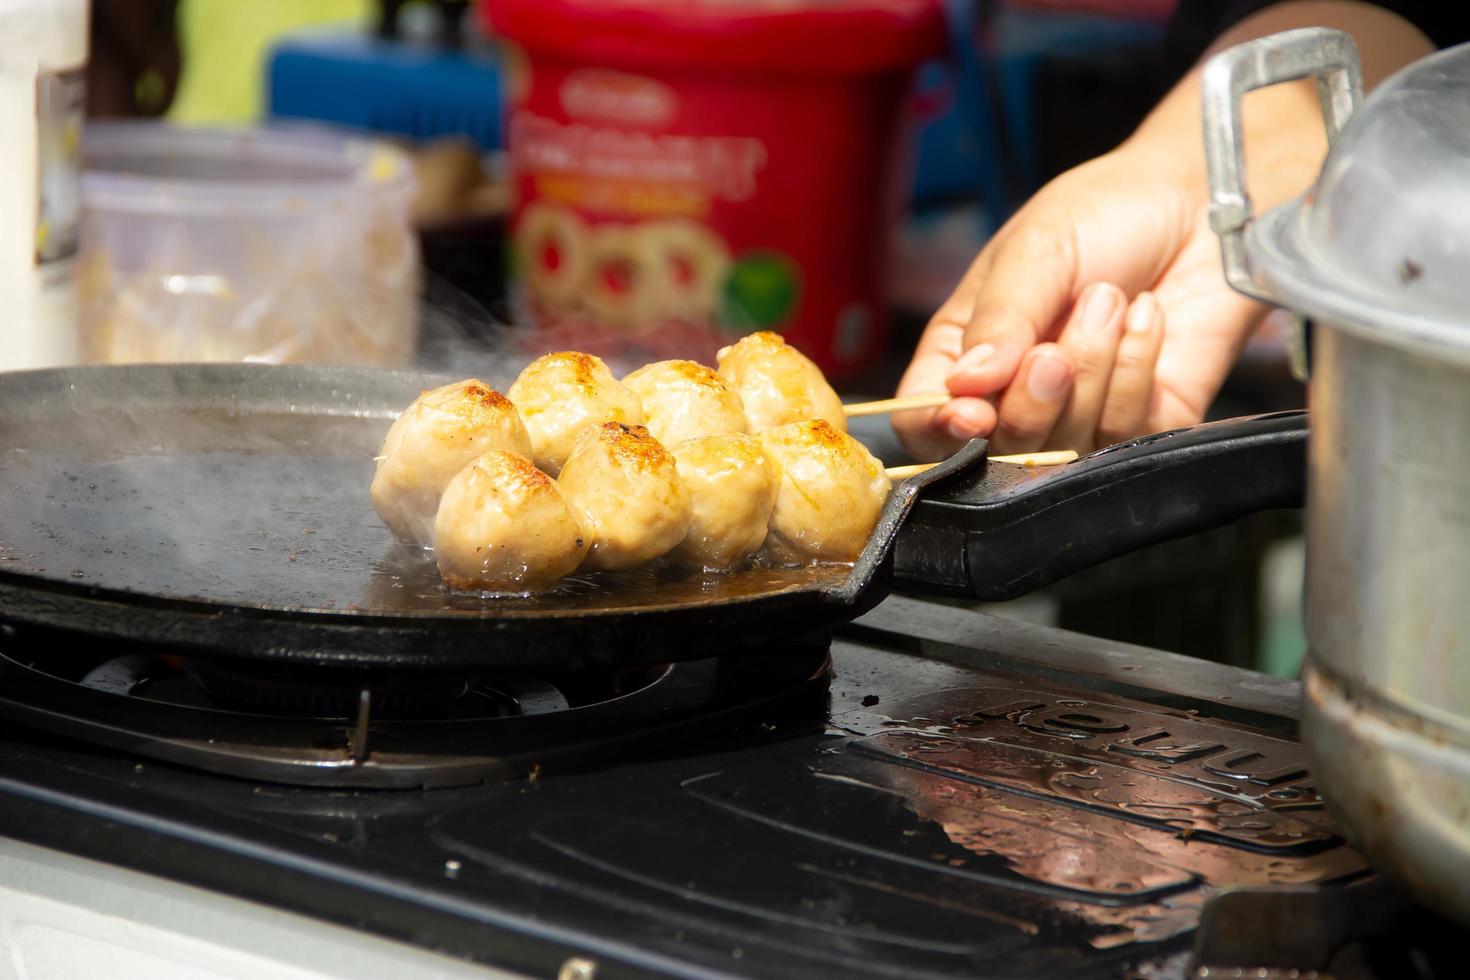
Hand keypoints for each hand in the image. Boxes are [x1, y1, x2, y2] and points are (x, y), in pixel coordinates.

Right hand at [894, 140, 1263, 459]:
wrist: (1203, 204)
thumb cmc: (1106, 214)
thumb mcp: (1036, 250)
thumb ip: (999, 320)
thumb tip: (964, 386)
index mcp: (965, 354)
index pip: (923, 420)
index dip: (938, 430)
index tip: (972, 413)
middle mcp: (1014, 396)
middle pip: (994, 451)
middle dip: (1029, 402)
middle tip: (1054, 350)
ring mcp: (1079, 419)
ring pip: (1062, 451)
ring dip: (1089, 374)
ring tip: (1110, 301)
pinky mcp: (1142, 428)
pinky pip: (1124, 437)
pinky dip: (1135, 374)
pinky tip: (1147, 319)